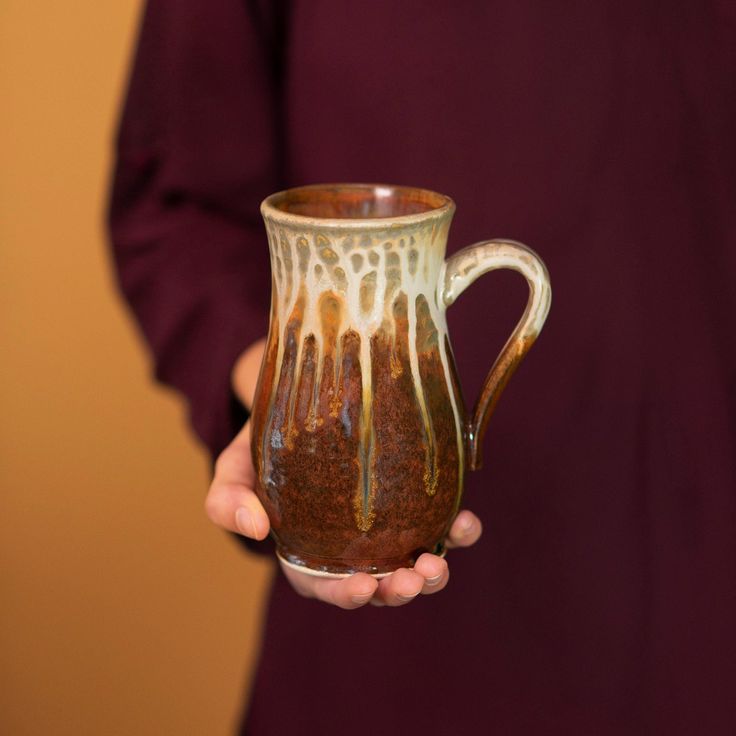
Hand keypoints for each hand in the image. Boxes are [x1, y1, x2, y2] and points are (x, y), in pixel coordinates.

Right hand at [205, 339, 482, 608]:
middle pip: (378, 583)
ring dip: (432, 573)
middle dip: (399, 590)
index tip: (365, 586)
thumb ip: (228, 500)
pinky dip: (457, 532)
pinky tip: (465, 522)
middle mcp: (349, 545)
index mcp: (306, 551)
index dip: (346, 595)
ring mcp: (384, 525)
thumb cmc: (261, 444)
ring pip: (412, 563)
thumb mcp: (233, 469)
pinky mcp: (410, 500)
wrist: (300, 400)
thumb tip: (255, 530)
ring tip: (440, 563)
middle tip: (415, 578)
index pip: (325, 586)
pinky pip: (438, 524)